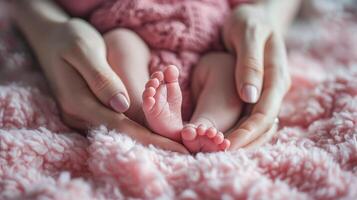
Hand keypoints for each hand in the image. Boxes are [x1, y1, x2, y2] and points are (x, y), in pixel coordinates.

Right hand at [33, 18, 187, 152]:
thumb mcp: (84, 50)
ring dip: (146, 136)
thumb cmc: (68, 39)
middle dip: (154, 143)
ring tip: (175, 142)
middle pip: (122, 134)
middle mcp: (79, 115)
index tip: (177, 148)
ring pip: (118, 131)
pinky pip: (112, 122)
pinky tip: (152, 128)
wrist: (48, 37)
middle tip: (184, 150)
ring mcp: (81, 115)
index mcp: (79, 102)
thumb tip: (122, 105)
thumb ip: (101, 79)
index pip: (122, 127)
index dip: (152, 139)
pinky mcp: (85, 111)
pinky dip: (134, 126)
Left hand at [223, 4, 290, 148]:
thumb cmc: (249, 22)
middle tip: (219, 155)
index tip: (228, 145)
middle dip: (243, 142)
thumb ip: (250, 63)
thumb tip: (250, 96)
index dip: (248, 131)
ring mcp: (269, 92)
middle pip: (263, 124)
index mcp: (276, 75)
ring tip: (220, 152)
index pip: (265, 111)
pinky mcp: (259, 93)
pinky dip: (240, 130)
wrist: (254, 18)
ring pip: (259, 124)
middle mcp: (276, 88)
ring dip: (243, 140)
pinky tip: (224, 138)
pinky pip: (252, 117)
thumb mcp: (247, 34)